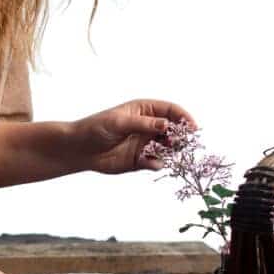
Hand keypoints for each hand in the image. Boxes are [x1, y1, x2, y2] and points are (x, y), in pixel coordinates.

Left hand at [74, 99, 196, 174]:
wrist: (80, 149)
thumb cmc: (96, 128)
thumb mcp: (119, 122)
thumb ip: (143, 124)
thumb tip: (167, 124)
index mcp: (144, 110)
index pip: (170, 110)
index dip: (184, 117)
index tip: (193, 127)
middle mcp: (148, 126)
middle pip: (174, 130)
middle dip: (181, 136)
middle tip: (181, 143)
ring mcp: (145, 143)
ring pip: (168, 148)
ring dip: (171, 152)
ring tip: (166, 153)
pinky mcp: (140, 160)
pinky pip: (156, 162)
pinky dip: (157, 163)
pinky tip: (150, 163)